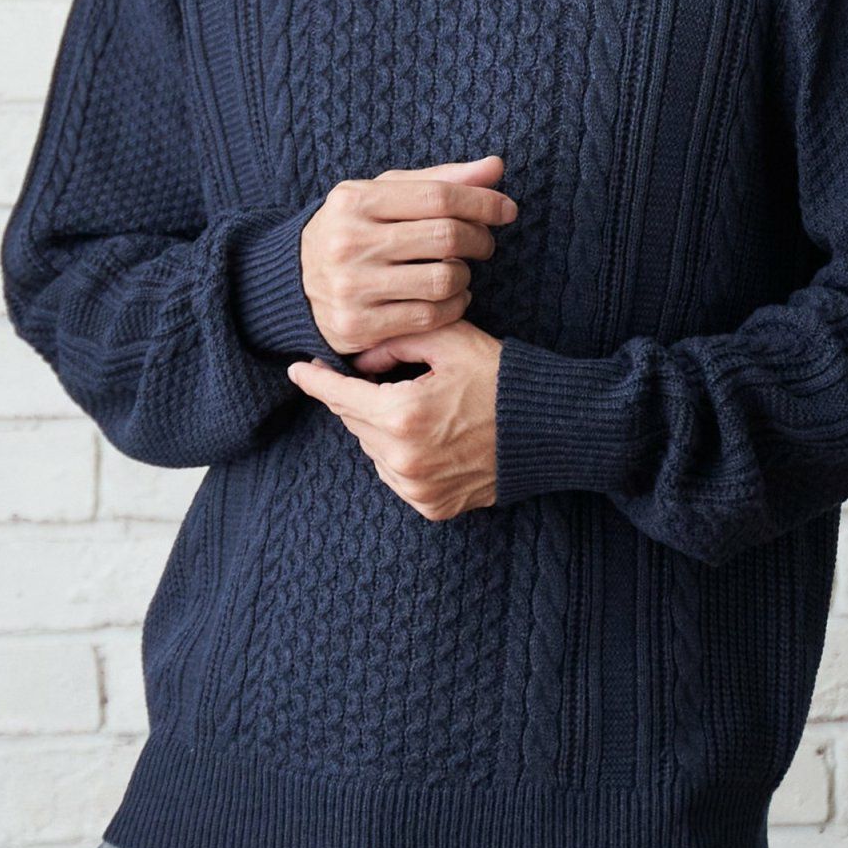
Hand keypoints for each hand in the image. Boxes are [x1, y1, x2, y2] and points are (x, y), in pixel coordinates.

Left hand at [286, 319, 501, 521]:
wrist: (549, 429)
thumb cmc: (500, 378)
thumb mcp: (450, 341)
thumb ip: (397, 340)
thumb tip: (362, 360)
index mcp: (402, 415)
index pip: (341, 396)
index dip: (316, 380)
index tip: (297, 369)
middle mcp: (403, 458)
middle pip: (357, 422)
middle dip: (362, 398)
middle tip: (386, 378)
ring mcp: (417, 488)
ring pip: (374, 450)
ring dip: (383, 429)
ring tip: (421, 409)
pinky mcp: (432, 506)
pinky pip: (398, 476)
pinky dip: (403, 456)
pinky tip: (432, 438)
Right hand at [299, 154, 516, 358]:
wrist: (292, 281)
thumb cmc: (353, 230)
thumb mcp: (384, 195)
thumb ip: (439, 180)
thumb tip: (496, 167)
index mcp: (355, 200)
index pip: (439, 196)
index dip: (483, 202)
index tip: (506, 210)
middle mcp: (349, 242)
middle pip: (446, 236)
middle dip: (480, 239)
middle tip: (484, 243)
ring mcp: (351, 287)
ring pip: (443, 279)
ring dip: (465, 275)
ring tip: (459, 269)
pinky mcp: (357, 326)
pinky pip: (430, 316)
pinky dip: (454, 306)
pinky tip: (450, 297)